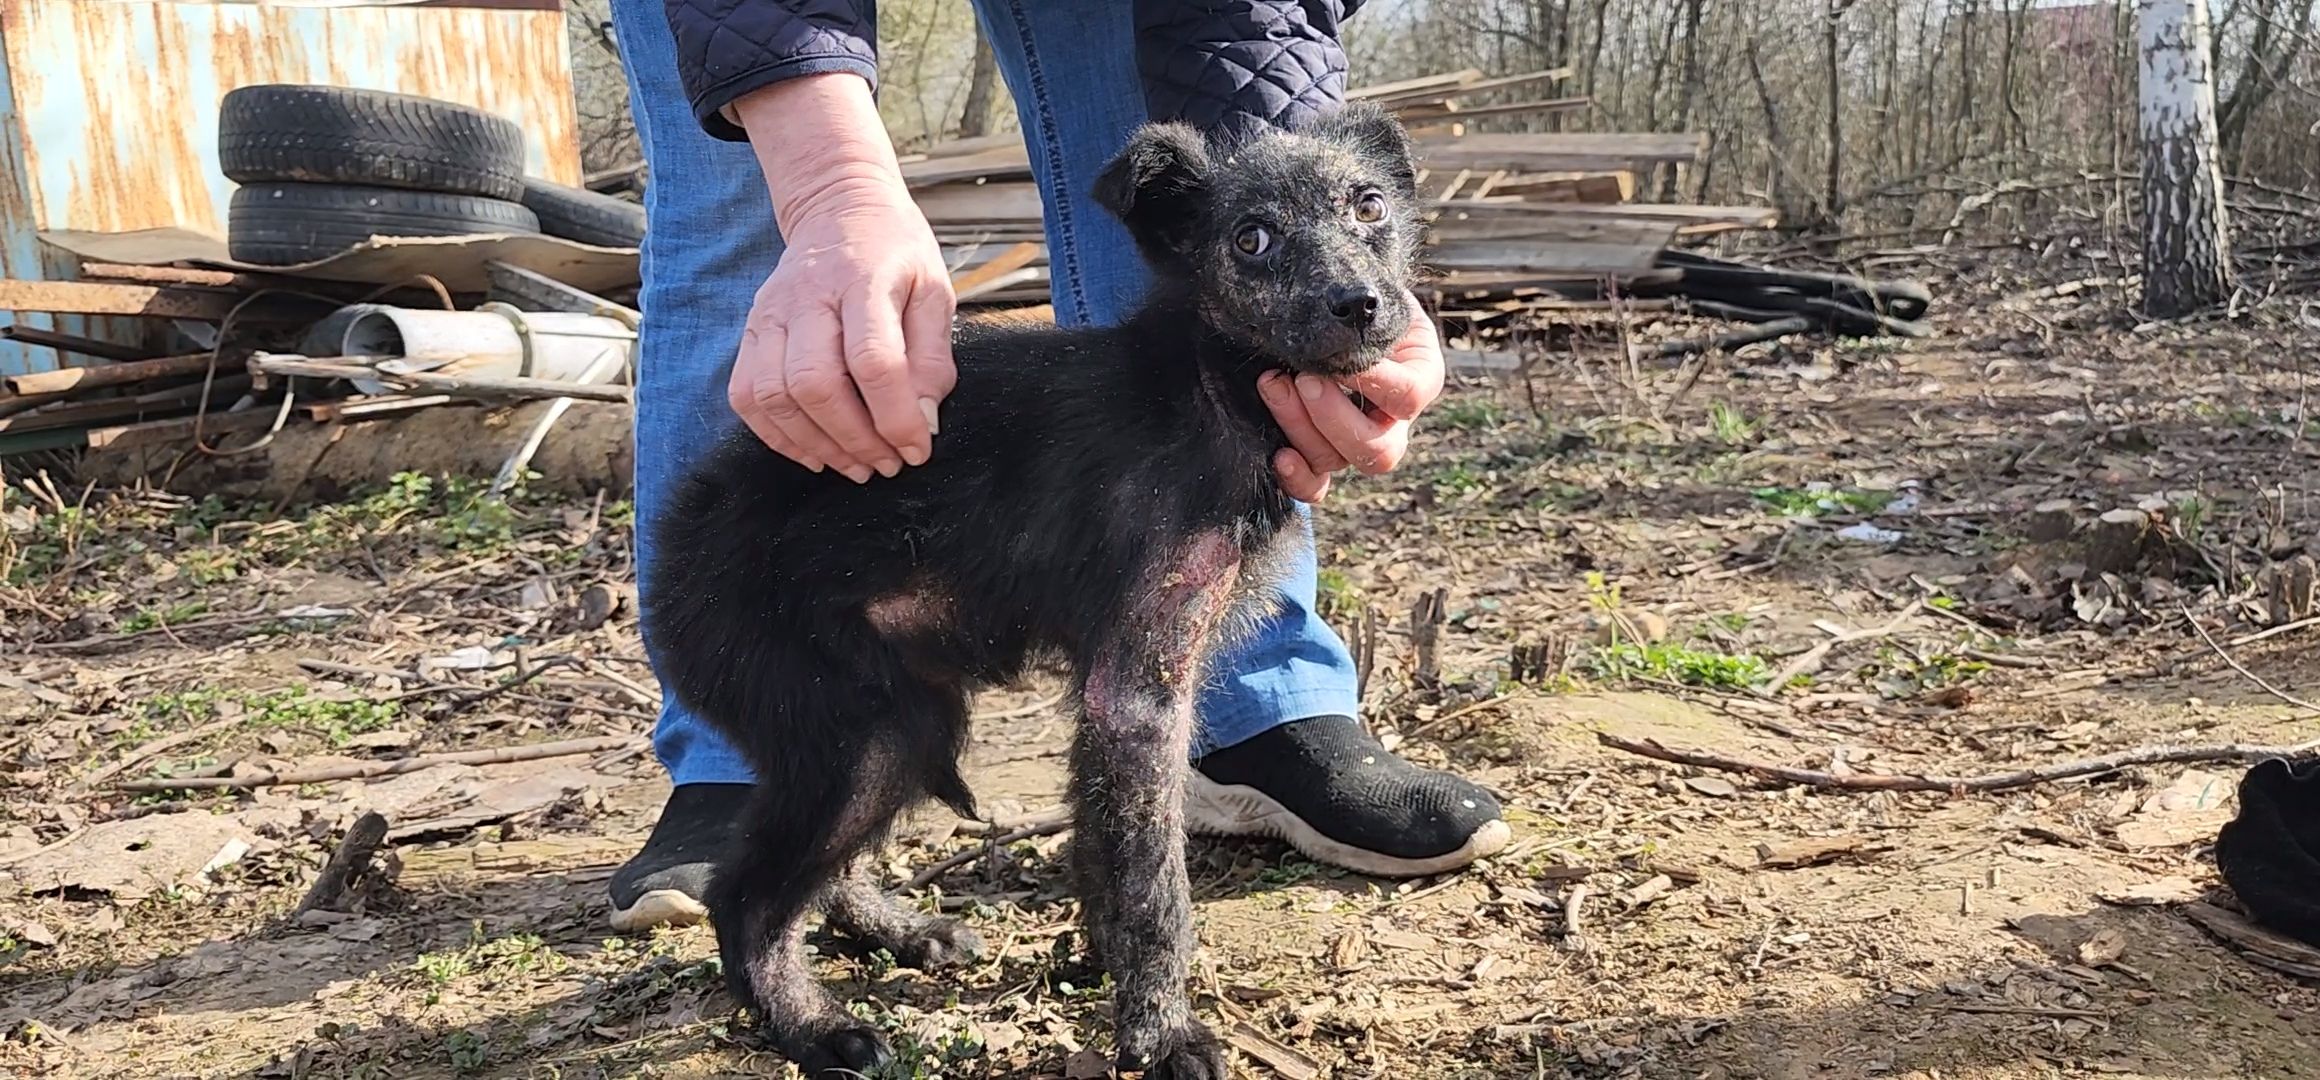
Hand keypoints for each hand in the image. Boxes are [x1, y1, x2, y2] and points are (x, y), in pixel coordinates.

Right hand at [725, 75, 954, 481]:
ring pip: (774, 396)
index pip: (872, 359)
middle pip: (815, 382)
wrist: (837, 210)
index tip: (917, 449)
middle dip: (854, 439)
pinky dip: (777, 436)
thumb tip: (923, 421)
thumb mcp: (934, 291)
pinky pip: (745, 396)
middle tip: (888, 464)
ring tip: (856, 466)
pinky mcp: (750, 331)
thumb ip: (932, 357)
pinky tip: (815, 452)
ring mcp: (770, 314)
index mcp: (863, 280)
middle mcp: (807, 296)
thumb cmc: (894, 255)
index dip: (895, 416)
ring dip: (816, 445)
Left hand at [1256, 286, 1445, 501]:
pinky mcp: (1324, 454)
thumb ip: (1366, 304)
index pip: (1409, 395)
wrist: (1328, 309)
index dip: (1374, 382)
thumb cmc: (1353, 296)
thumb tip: (1348, 304)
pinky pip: (1318, 485)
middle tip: (1302, 378)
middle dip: (1333, 416)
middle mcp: (1394, 420)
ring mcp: (1358, 442)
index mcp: (1420, 377)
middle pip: (1379, 449)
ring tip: (1273, 384)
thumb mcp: (1370, 292)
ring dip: (1300, 427)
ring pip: (1339, 462)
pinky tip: (1279, 456)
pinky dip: (1299, 479)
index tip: (1340, 355)